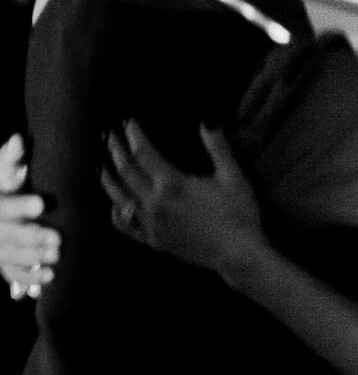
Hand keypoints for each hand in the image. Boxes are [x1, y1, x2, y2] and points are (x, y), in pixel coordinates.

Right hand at [1, 133, 57, 300]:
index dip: (20, 206)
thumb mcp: (0, 173)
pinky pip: (11, 273)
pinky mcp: (1, 261)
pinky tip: (49, 278)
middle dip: (32, 237)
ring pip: (9, 257)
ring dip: (33, 259)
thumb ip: (9, 158)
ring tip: (57, 258)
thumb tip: (18, 138)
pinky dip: (28, 278)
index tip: (42, 204)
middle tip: (59, 239)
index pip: (3, 207)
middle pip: (8, 235)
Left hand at [101, 121, 267, 274]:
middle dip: (116, 151)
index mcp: (171, 184)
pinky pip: (125, 225)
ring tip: (102, 165)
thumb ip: (218, 147)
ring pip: (119, 198)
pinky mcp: (152, 240)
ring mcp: (150, 224)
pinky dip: (115, 212)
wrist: (236, 253)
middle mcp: (153, 203)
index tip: (128, 123)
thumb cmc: (238, 213)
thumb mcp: (233, 176)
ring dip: (108, 179)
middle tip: (109, 136)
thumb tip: (207, 120)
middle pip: (126, 172)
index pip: (144, 153)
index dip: (134, 136)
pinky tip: (115, 205)